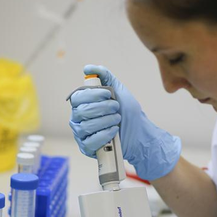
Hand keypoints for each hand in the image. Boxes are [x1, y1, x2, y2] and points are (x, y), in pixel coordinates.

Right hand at [69, 65, 180, 179]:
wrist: (140, 133)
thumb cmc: (127, 112)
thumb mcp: (118, 90)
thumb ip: (104, 76)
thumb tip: (88, 68)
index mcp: (82, 103)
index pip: (77, 97)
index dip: (92, 95)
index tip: (108, 95)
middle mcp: (78, 118)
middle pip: (81, 111)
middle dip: (102, 108)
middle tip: (116, 107)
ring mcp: (81, 134)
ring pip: (85, 126)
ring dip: (105, 121)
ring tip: (117, 119)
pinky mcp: (87, 148)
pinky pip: (91, 141)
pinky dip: (104, 134)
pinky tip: (114, 130)